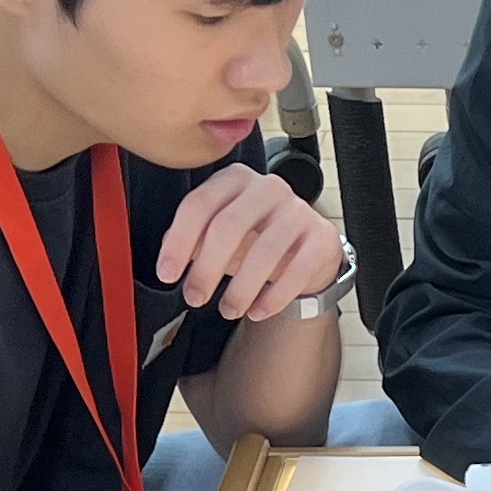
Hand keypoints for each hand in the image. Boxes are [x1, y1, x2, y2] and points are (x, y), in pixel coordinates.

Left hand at [155, 162, 348, 321]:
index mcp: (235, 180)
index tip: (167, 273)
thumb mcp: (221, 232)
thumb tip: (169, 257)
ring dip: (240, 288)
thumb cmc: (257, 239)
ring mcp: (299, 211)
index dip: (179, 241)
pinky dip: (274, 297)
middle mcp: (268, 188)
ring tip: (228, 309)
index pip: (199, 204)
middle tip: (195, 297)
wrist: (307, 250)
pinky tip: (258, 310)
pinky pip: (296, 270)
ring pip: (263, 251)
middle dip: (206, 269)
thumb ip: (192, 239)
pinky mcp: (322, 238)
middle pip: (229, 226)